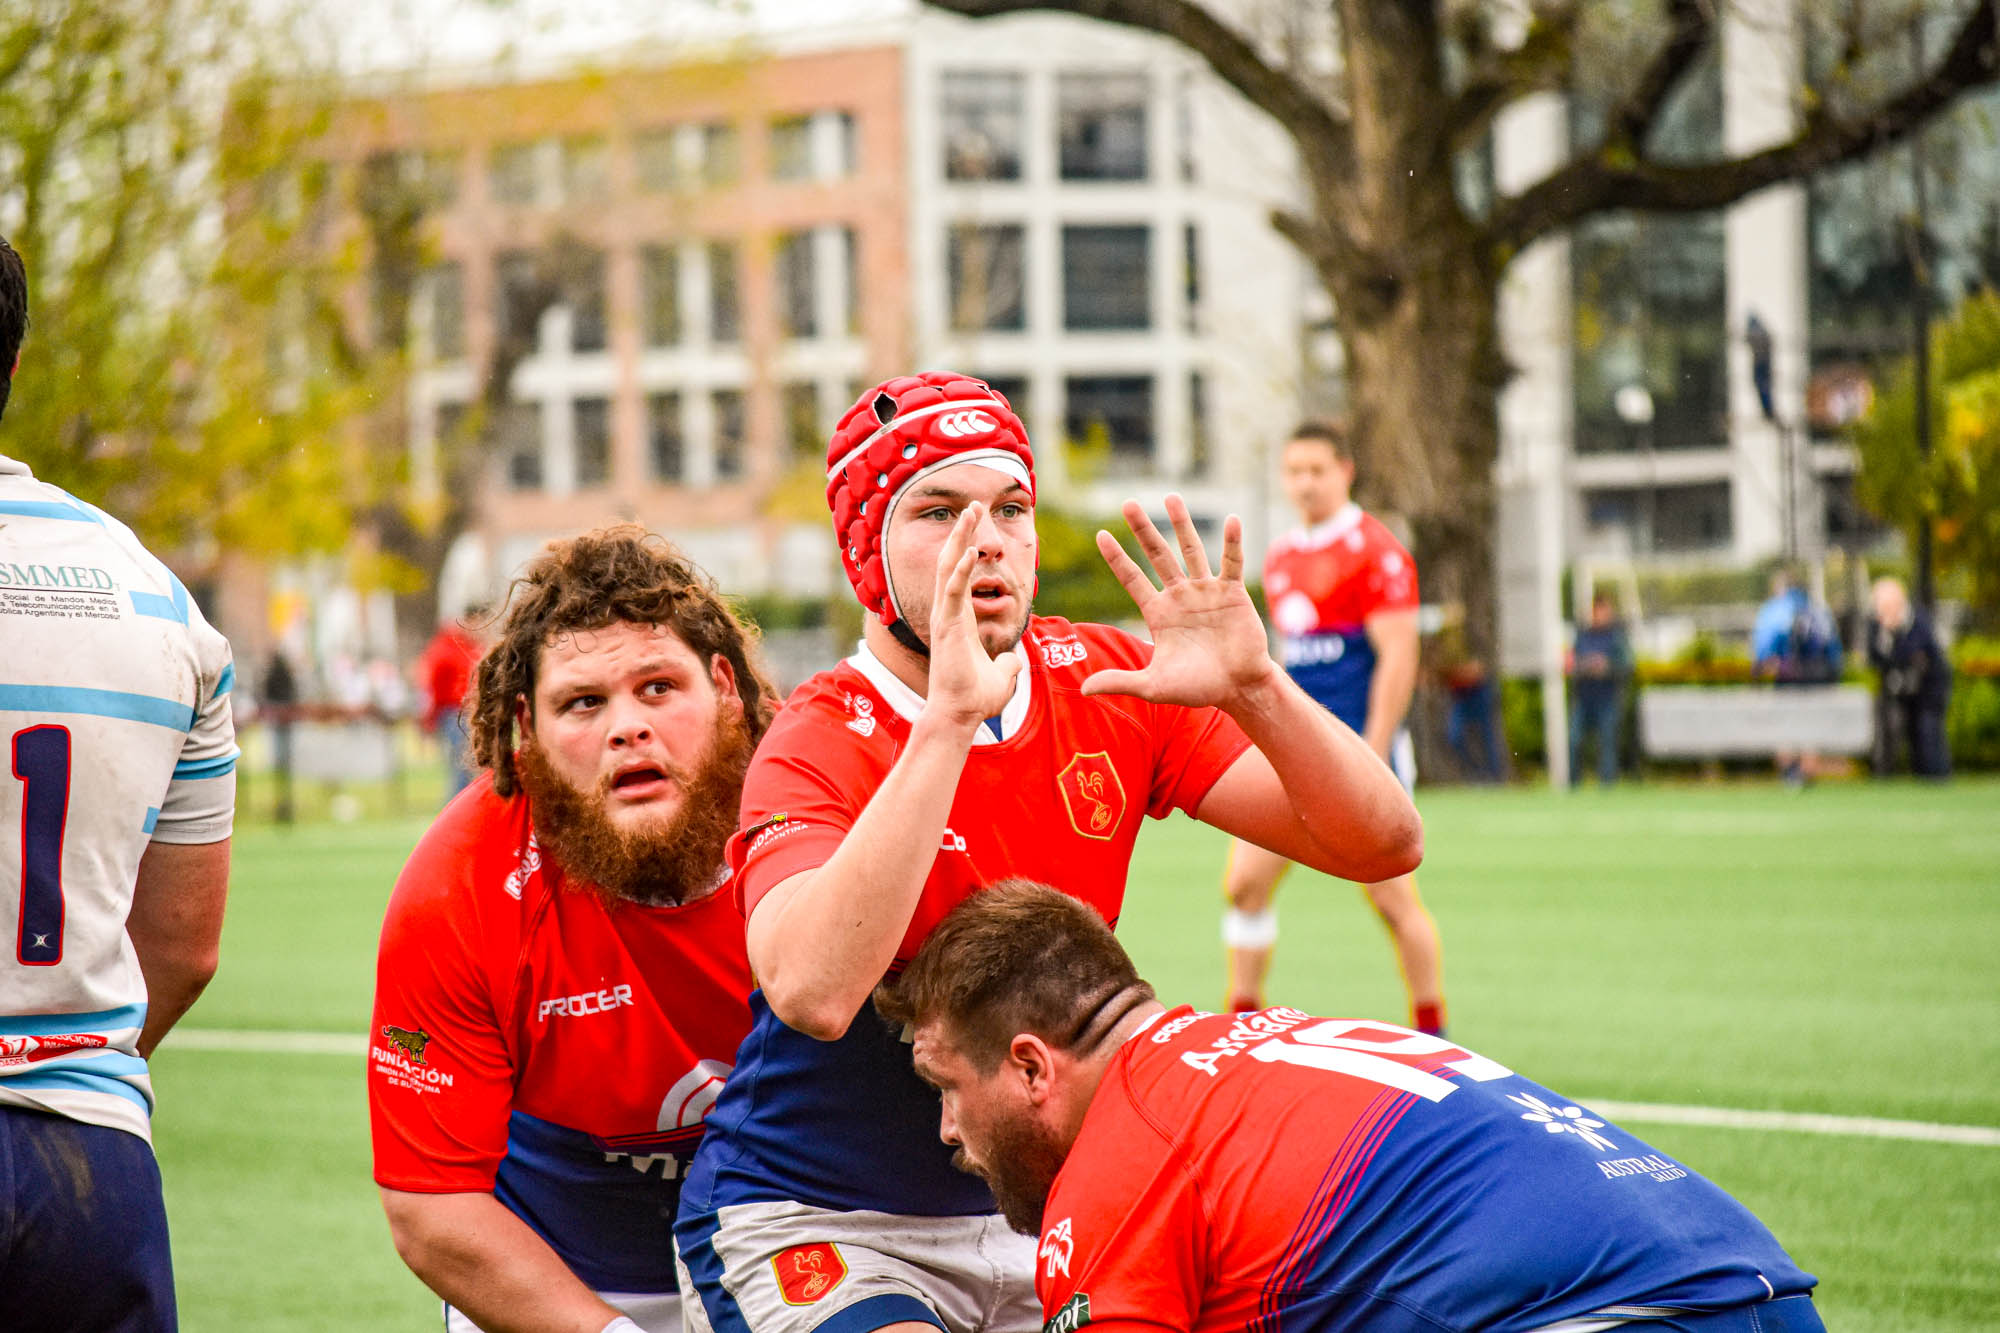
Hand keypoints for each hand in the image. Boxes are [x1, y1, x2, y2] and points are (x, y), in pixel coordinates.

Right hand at [923, 502, 1022, 729]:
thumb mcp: (1001, 675)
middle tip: (973, 506)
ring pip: (949, 568)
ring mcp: (945, 617)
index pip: (961, 574)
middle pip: (952, 562)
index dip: (968, 548)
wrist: (960, 715)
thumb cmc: (975, 698)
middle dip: (962, 532)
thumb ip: (1007, 663)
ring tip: (970, 513)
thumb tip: (1014, 661)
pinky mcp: (948, 626)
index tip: (976, 526)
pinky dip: (962, 569)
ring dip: (960, 539)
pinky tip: (972, 550)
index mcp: (959, 618)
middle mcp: (948, 612)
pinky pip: (954, 590)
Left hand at [1084, 494, 1277, 707]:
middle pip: (1157, 555)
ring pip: (1191, 550)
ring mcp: (1206, 591)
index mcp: (1158, 613)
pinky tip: (1232, 520)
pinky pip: (1231, 562)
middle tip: (1128, 503)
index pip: (1132, 579)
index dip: (1117, 558)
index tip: (1101, 534)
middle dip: (1143, 530)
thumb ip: (1120, 681)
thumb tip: (1082, 690)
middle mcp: (1179, 595)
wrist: (1237, 688)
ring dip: (1182, 524)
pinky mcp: (1232, 593)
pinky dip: (1232, 543)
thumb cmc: (1197, 687)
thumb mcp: (1153, 686)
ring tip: (1170, 497)